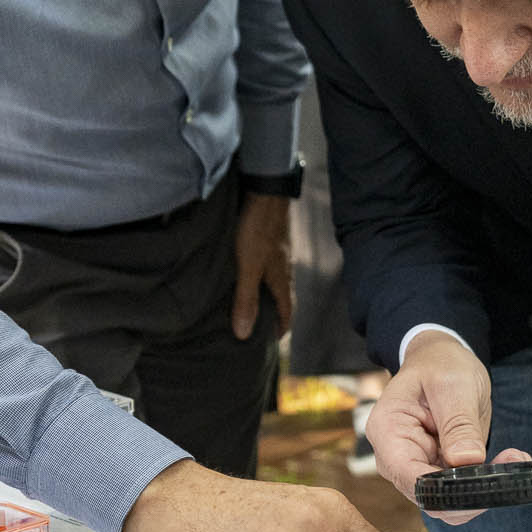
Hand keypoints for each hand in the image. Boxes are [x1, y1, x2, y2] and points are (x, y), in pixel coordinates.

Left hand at [232, 191, 292, 340]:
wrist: (266, 191)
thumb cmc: (257, 229)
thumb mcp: (248, 267)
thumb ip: (246, 299)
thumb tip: (244, 334)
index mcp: (281, 278)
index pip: (287, 309)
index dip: (281, 327)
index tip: (274, 340)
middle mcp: (283, 266)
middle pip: (282, 295)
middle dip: (274, 311)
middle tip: (261, 324)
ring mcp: (278, 251)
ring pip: (274, 278)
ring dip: (267, 292)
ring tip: (252, 300)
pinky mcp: (271, 238)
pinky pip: (268, 263)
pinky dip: (261, 274)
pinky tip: (248, 270)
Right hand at [364, 331, 530, 519]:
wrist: (440, 361)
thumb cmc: (440, 365)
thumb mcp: (453, 385)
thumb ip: (459, 424)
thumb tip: (466, 461)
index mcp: (388, 431)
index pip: (409, 476)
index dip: (445, 489)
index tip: (483, 481)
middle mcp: (394, 457)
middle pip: (428, 496)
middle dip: (470, 489)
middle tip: (511, 460)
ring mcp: (414, 467)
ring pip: (447, 501)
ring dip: (481, 488)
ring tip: (513, 457)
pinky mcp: (435, 472)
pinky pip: (458, 491)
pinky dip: (484, 482)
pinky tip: (507, 459)